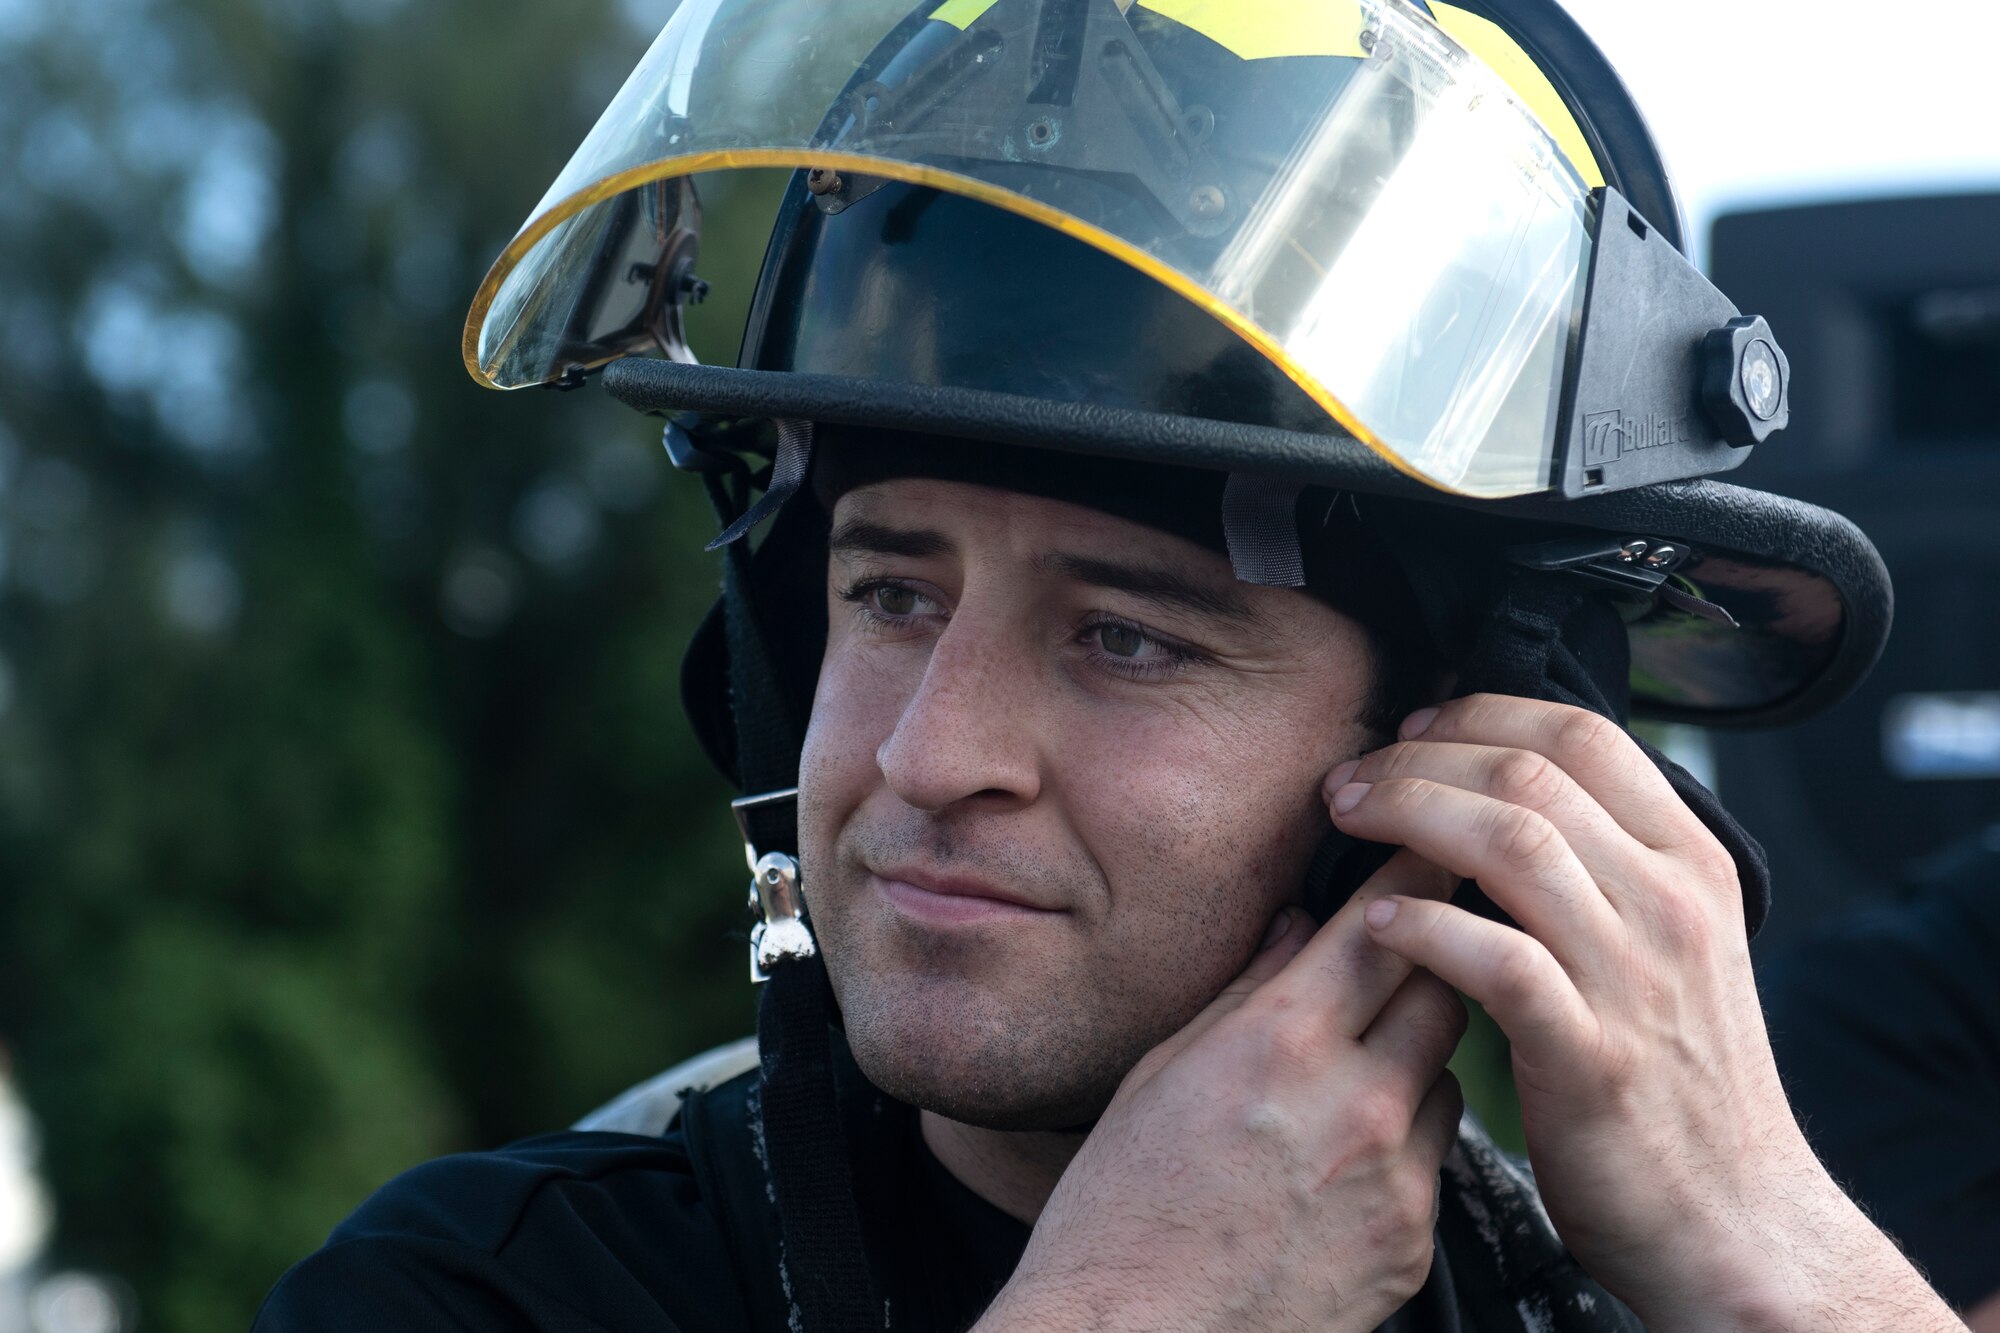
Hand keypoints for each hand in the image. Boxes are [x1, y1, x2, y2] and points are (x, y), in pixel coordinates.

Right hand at [980, 852, 1464, 1332]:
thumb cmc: (1120, 1214)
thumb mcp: (1158, 1074)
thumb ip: (1243, 991)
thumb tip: (1296, 928)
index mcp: (1277, 1044)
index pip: (1383, 924)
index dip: (1413, 872)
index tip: (1428, 841)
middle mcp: (1352, 1102)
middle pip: (1444, 986)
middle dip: (1427, 959)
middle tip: (1401, 949)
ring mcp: (1394, 1178)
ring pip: (1445, 1070)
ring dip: (1414, 1055)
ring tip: (1348, 1078)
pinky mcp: (1415, 1242)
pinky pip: (1438, 1157)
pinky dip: (1406, 1141)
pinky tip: (1341, 1159)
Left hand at [1325, 694, 1960, 1331]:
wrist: (1738, 1222)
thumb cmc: (1680, 1081)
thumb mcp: (1670, 945)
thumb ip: (1606, 865)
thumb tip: (1504, 791)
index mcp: (1691, 862)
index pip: (1583, 733)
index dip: (1482, 713)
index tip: (1414, 726)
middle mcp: (1671, 903)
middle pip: (1529, 774)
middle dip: (1421, 757)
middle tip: (1351, 778)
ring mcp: (1635, 977)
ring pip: (1512, 842)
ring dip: (1408, 814)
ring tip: (1347, 821)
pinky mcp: (1591, 1056)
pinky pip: (1497, 960)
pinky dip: (1426, 927)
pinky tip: (1377, 923)